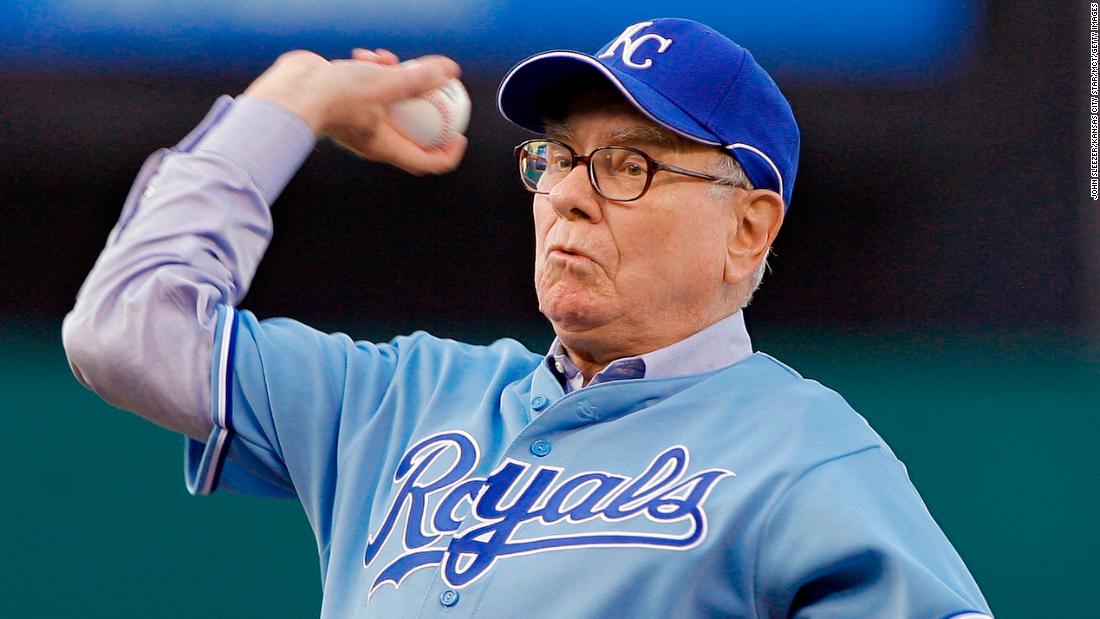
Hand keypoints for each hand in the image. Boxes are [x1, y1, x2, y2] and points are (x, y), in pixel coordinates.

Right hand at [244, 49, 466, 174]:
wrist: (292, 90)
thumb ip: (421, 77)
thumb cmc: (336, 95)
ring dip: (396, 78)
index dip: (448, 153)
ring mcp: (358, 120)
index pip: (426, 163)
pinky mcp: (345, 102)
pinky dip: (373, 71)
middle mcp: (373, 139)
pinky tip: (367, 54)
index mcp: (386, 147)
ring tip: (390, 59)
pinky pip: (368, 89)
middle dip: (425, 104)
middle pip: (412, 129)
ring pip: (389, 102)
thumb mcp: (387, 83)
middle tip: (437, 86)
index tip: (460, 134)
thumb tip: (450, 70)